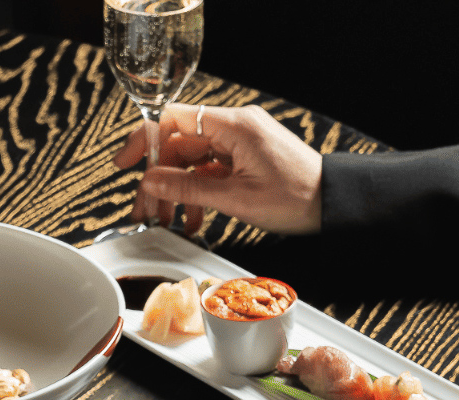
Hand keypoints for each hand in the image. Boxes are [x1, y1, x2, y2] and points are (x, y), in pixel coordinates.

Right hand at [113, 103, 324, 235]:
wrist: (333, 204)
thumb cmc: (297, 197)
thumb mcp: (235, 198)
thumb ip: (188, 187)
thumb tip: (150, 181)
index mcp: (233, 126)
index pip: (172, 120)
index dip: (143, 140)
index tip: (125, 164)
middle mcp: (234, 127)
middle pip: (178, 145)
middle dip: (159, 178)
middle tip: (146, 208)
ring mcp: (239, 142)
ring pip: (191, 161)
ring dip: (177, 191)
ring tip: (169, 220)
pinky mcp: (244, 157)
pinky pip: (209, 169)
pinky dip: (198, 192)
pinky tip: (194, 218)